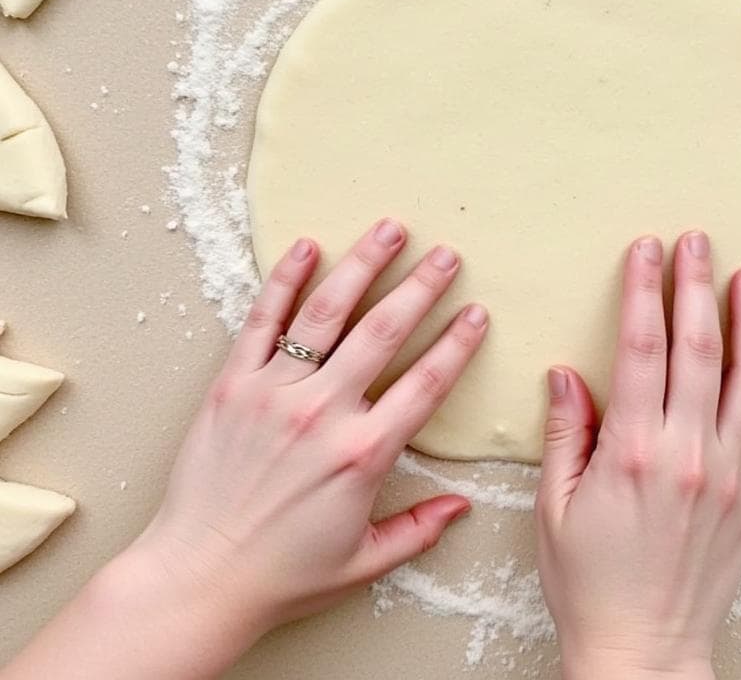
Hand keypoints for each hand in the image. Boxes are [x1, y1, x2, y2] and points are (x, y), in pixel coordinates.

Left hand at [4, 220, 486, 679]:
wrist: (198, 577)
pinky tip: (307, 247)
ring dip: (363, 265)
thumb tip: (464, 505)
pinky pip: (262, 321)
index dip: (456, 343)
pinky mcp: (233, 385)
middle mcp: (323, 412)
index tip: (475, 312)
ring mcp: (275, 392)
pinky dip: (285, 281)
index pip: (425, 383)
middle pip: (383, 331)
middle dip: (421, 286)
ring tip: (389, 229)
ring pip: (327, 313)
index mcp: (363, 454)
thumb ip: (419, 529)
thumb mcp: (364, 562)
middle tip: (446, 254)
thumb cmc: (282, 575)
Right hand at [535, 232, 740, 679]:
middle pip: (698, 348)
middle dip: (695, 286)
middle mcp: (688, 453)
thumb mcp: (554, 507)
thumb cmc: (590, 584)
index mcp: (632, 450)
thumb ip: (565, 433)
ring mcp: (729, 472)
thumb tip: (566, 375)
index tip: (646, 251)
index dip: (643, 291)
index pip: (641, 348)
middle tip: (696, 242)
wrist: (644, 651)